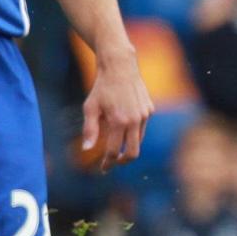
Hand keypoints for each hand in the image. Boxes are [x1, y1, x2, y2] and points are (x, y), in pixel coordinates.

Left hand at [81, 50, 153, 169]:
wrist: (120, 67)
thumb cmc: (102, 87)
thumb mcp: (90, 108)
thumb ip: (89, 130)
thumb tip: (86, 149)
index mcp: (119, 121)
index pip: (114, 151)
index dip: (107, 163)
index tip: (103, 169)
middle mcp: (135, 120)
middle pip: (133, 153)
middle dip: (122, 161)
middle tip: (113, 163)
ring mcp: (144, 115)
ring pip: (138, 141)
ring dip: (128, 146)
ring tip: (117, 145)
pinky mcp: (149, 110)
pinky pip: (142, 128)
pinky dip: (133, 132)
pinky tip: (123, 125)